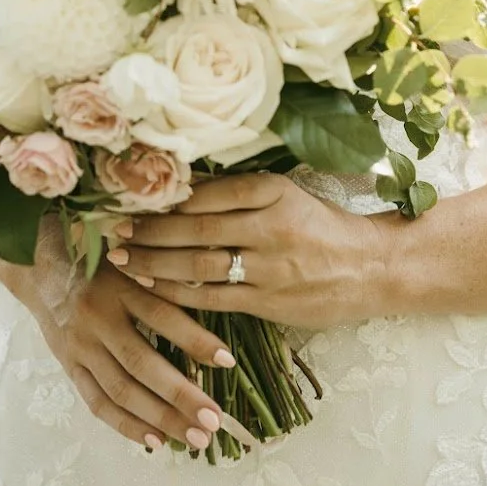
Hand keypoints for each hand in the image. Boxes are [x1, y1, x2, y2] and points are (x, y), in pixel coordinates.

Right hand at [0, 217, 234, 451]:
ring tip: (196, 438)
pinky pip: (98, 402)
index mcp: (117, 283)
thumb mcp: (128, 253)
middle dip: (181, 396)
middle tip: (215, 421)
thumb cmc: (95, 254)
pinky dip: (126, 424)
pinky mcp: (69, 366)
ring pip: (121, 390)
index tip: (228, 361)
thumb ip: (159, 271)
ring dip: (160, 418)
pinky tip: (156, 441)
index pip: (161, 315)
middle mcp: (97, 317)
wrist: (38, 264)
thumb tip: (207, 289)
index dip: (195, 339)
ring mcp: (81, 346)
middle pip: (142, 363)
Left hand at [104, 172, 390, 329]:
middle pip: (197, 227)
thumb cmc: (322, 225)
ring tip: (123, 260)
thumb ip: (236, 191)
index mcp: (273, 190)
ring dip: (156, 262)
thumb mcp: (285, 193)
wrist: (371, 267)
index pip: (208, 192)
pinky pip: (215, 298)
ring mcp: (270, 267)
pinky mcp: (270, 301)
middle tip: (115, 230)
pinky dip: (180, 293)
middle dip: (150, 230)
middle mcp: (270, 225)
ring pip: (201, 264)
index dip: (165, 198)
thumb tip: (181, 184)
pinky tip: (154, 288)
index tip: (132, 197)